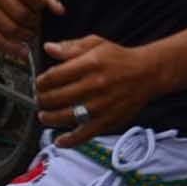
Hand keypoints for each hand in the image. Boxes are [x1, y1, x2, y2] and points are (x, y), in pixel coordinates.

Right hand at [0, 0, 63, 50]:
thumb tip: (59, 11)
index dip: (39, 5)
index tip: (41, 8)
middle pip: (20, 14)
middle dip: (34, 22)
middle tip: (37, 23)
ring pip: (9, 29)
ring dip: (25, 35)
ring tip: (30, 32)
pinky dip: (12, 49)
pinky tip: (23, 51)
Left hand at [35, 35, 165, 137]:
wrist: (148, 73)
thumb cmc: (119, 58)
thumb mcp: (95, 43)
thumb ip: (70, 47)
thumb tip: (47, 48)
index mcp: (89, 65)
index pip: (54, 76)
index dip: (41, 82)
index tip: (38, 84)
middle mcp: (94, 85)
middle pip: (57, 97)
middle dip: (42, 100)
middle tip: (39, 100)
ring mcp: (101, 105)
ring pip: (66, 116)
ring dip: (49, 118)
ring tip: (44, 116)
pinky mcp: (109, 120)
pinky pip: (86, 134)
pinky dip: (71, 140)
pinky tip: (59, 141)